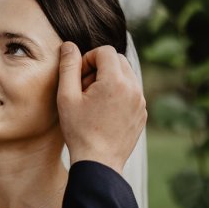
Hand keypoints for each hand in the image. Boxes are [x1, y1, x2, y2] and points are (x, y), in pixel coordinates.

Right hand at [57, 42, 146, 173]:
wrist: (98, 162)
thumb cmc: (79, 131)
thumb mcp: (66, 97)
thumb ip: (68, 67)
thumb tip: (69, 45)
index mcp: (115, 81)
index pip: (105, 51)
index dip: (88, 59)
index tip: (78, 78)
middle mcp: (133, 88)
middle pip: (118, 60)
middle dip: (99, 68)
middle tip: (84, 89)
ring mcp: (140, 101)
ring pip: (126, 76)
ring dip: (109, 80)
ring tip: (93, 102)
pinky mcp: (142, 113)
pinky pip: (131, 92)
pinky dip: (117, 94)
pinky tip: (103, 113)